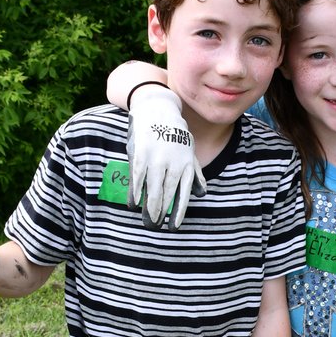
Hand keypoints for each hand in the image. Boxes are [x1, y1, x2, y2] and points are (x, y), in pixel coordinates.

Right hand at [127, 85, 205, 229]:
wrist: (159, 109)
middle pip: (167, 193)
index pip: (183, 193)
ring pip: (153, 187)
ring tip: (147, 219)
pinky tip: (134, 203)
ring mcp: (157, 157)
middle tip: (155, 226)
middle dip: (161, 212)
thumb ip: (194, 173)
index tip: (174, 227)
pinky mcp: (142, 152)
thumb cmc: (175, 134)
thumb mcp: (189, 151)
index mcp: (186, 165)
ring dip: (150, 205)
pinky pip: (139, 175)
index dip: (178, 212)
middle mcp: (173, 163)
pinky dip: (136, 190)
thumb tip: (201, 193)